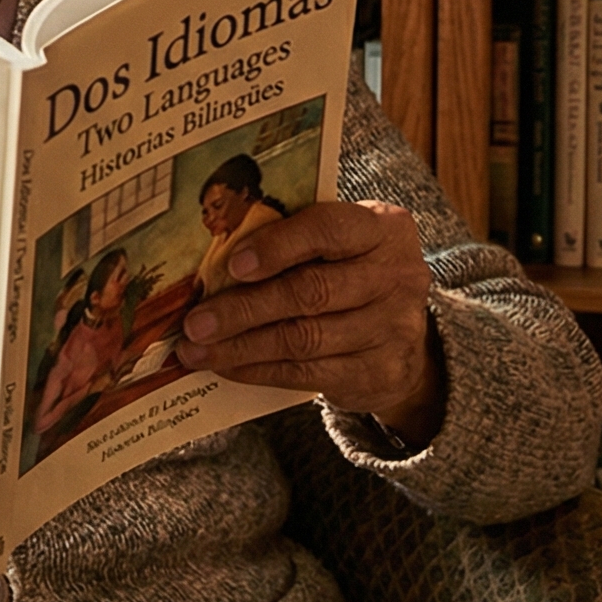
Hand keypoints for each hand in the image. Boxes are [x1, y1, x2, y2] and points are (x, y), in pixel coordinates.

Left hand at [174, 200, 445, 448]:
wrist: (406, 335)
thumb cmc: (352, 272)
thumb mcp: (339, 243)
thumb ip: (293, 238)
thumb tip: (213, 256)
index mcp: (381, 229)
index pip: (328, 230)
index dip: (277, 247)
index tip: (232, 265)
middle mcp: (396, 276)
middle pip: (310, 293)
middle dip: (243, 309)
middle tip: (195, 321)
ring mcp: (392, 328)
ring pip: (303, 339)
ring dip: (241, 346)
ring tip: (197, 349)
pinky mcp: (379, 372)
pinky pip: (307, 373)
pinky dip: (259, 370)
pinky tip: (227, 366)